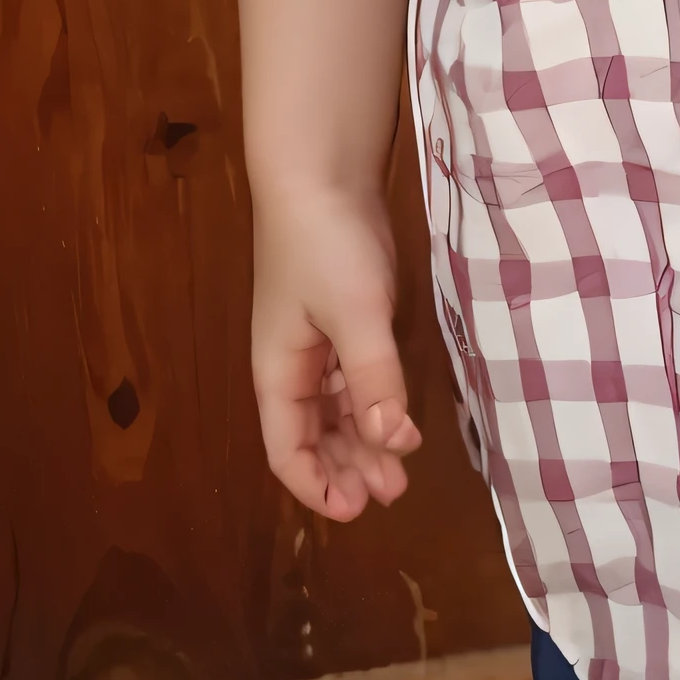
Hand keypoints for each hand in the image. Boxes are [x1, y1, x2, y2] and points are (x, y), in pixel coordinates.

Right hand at [250, 184, 422, 519]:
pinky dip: (375, 402)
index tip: (356, 509)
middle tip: (394, 491)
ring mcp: (318, 342)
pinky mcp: (346, 318)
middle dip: (348, 467)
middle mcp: (292, 365)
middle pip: (314, 436)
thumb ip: (374, 379)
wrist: (322, 170)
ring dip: (365, 440)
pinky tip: (402, 417)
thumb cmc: (326, 244)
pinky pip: (356, 378)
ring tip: (402, 469)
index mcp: (277, 372)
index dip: (316, 485)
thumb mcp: (355, 314)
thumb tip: (393, 443)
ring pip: (338, 410)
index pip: (286, 450)